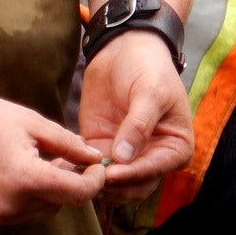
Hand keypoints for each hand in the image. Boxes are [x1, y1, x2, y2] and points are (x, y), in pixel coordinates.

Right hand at [0, 89, 107, 223]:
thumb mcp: (32, 123)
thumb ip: (68, 144)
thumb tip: (94, 157)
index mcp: (25, 179)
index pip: (77, 194)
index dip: (95, 181)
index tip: (97, 165)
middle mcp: (11, 204)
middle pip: (62, 203)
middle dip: (74, 183)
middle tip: (72, 157)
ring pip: (46, 210)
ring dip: (55, 191)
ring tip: (48, 161)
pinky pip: (26, 212)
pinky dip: (35, 197)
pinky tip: (29, 171)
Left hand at [77, 30, 194, 203]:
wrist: (124, 48)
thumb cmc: (148, 67)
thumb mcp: (150, 92)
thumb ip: (139, 125)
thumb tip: (124, 158)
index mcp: (175, 148)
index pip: (153, 170)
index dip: (132, 175)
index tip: (112, 174)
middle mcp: (152, 158)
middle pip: (133, 186)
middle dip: (111, 185)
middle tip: (89, 179)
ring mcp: (125, 156)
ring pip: (109, 183)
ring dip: (91, 182)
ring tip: (72, 177)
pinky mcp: (100, 148)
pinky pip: (88, 166)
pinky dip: (75, 169)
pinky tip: (60, 167)